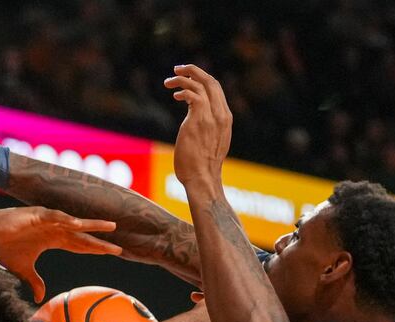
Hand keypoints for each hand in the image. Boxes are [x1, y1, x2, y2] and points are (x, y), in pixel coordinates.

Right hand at [0, 207, 120, 301]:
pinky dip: (66, 220)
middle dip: (101, 242)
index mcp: (55, 241)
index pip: (81, 246)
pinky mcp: (38, 214)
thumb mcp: (24, 270)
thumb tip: (39, 298)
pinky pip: (56, 216)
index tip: (113, 253)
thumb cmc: (7, 249)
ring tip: (110, 227)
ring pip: (75, 223)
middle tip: (119, 248)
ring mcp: (49, 221)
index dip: (96, 249)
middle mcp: (56, 229)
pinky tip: (78, 224)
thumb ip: (35, 281)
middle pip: (83, 237)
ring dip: (92, 225)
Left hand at [165, 64, 232, 193]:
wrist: (203, 179)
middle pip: (212, 81)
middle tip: (178, 68)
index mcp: (226, 119)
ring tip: (169, 81)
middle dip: (194, 71)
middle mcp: (221, 115)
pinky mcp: (199, 120)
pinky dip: (183, 91)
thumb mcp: (211, 144)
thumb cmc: (202, 168)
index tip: (188, 79)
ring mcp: (211, 117)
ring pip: (201, 85)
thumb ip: (208, 130)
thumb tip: (197, 126)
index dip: (202, 80)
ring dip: (183, 79)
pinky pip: (193, 95)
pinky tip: (175, 96)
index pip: (217, 90)